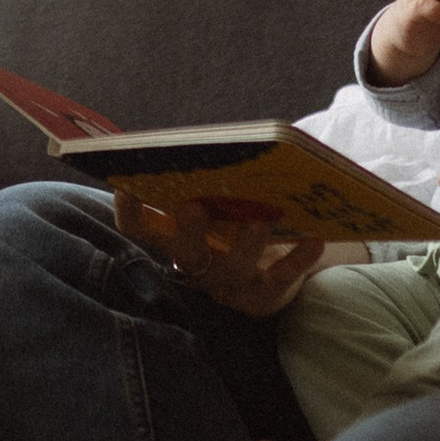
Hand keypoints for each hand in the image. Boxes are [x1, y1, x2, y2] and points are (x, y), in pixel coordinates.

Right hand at [115, 194, 316, 315]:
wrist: (274, 275)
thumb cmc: (236, 224)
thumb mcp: (216, 205)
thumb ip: (208, 182)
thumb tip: (213, 144)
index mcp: (176, 238)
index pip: (139, 227)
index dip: (129, 208)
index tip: (126, 181)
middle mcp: (197, 264)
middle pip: (186, 252)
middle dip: (189, 229)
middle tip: (193, 205)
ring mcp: (230, 284)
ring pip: (234, 268)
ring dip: (246, 243)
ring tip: (259, 219)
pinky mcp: (264, 296)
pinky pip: (281, 280)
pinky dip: (298, 260)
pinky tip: (313, 239)